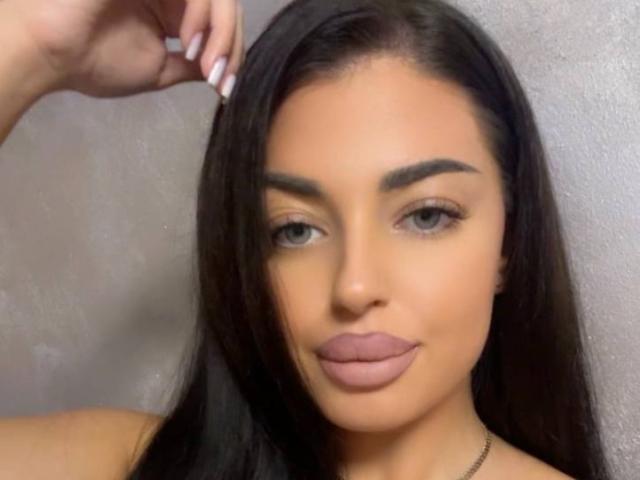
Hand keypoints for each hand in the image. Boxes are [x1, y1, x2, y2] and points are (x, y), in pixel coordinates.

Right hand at [4, 0, 243, 98]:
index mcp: (171, 8)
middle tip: (219, 78)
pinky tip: (189, 40)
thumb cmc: (96, 61)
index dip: (231, 53)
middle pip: (225, 5)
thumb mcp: (159, 69)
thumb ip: (192, 64)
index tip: (223, 88)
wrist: (53, 52)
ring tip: (205, 63)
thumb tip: (220, 69)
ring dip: (220, 30)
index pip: (218, 23)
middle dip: (231, 45)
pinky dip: (201, 11)